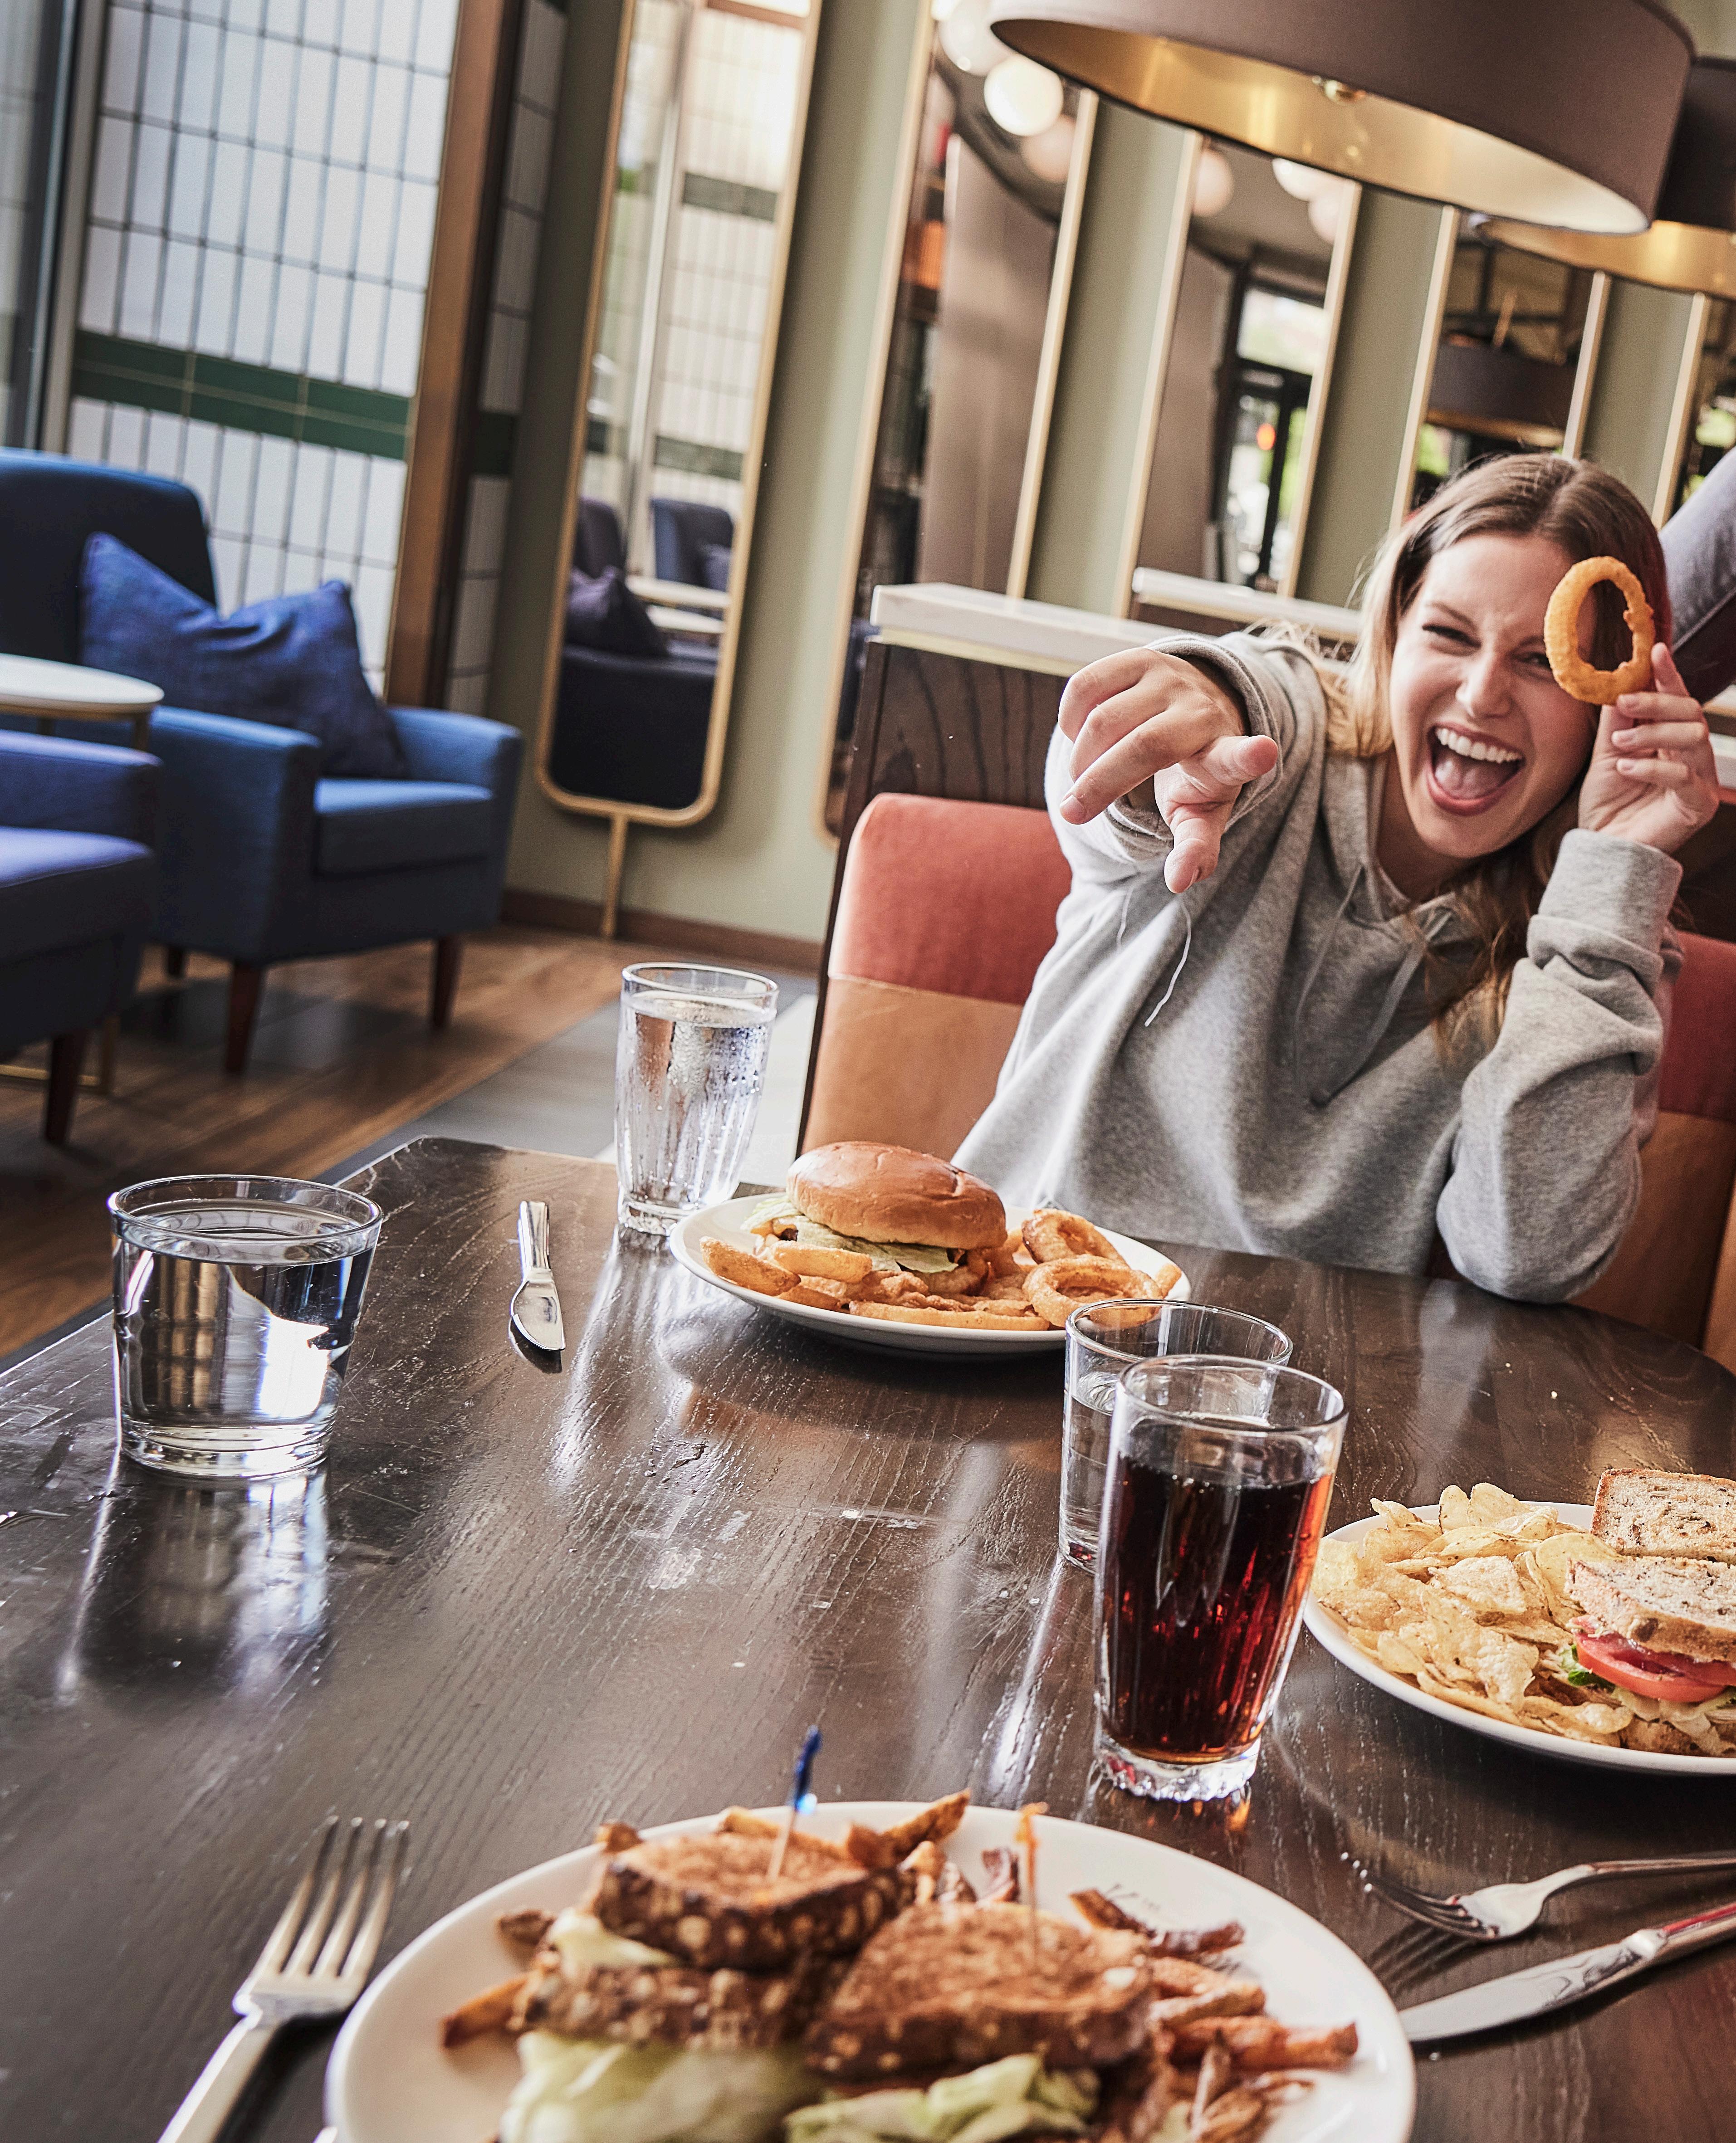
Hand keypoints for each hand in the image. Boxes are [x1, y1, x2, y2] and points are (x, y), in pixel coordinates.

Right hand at [1057, 647, 1278, 891]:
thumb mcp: (1200, 814)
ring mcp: (1169, 678)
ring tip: (1081, 781)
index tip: (1264, 752)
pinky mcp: (1136, 657)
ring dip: (1080, 760)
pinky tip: (1083, 739)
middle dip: (1098, 785)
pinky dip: (1071, 723)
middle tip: (1072, 814)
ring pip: (1103, 719)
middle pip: (1142, 746)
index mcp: (1222, 756)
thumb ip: (1195, 848)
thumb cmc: (1194, 775)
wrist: (1193, 710)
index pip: (1239, 756)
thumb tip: (1178, 883)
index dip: (1249, 756)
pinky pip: (1083, 690)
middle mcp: (1200, 710)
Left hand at [1577, 643, 1718, 855]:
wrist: (1602, 847)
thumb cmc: (1608, 802)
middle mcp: (1692, 757)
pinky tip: (1625, 769)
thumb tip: (1621, 678)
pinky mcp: (1697, 806)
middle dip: (1658, 703)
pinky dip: (1652, 768)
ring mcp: (1700, 781)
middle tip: (1625, 702)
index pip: (1677, 700)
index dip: (1668, 675)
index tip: (1656, 650)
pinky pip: (1683, 777)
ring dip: (1653, 735)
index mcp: (1672, 740)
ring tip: (1620, 745)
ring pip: (1693, 738)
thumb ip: (1617, 721)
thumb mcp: (1607, 753)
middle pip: (1692, 713)